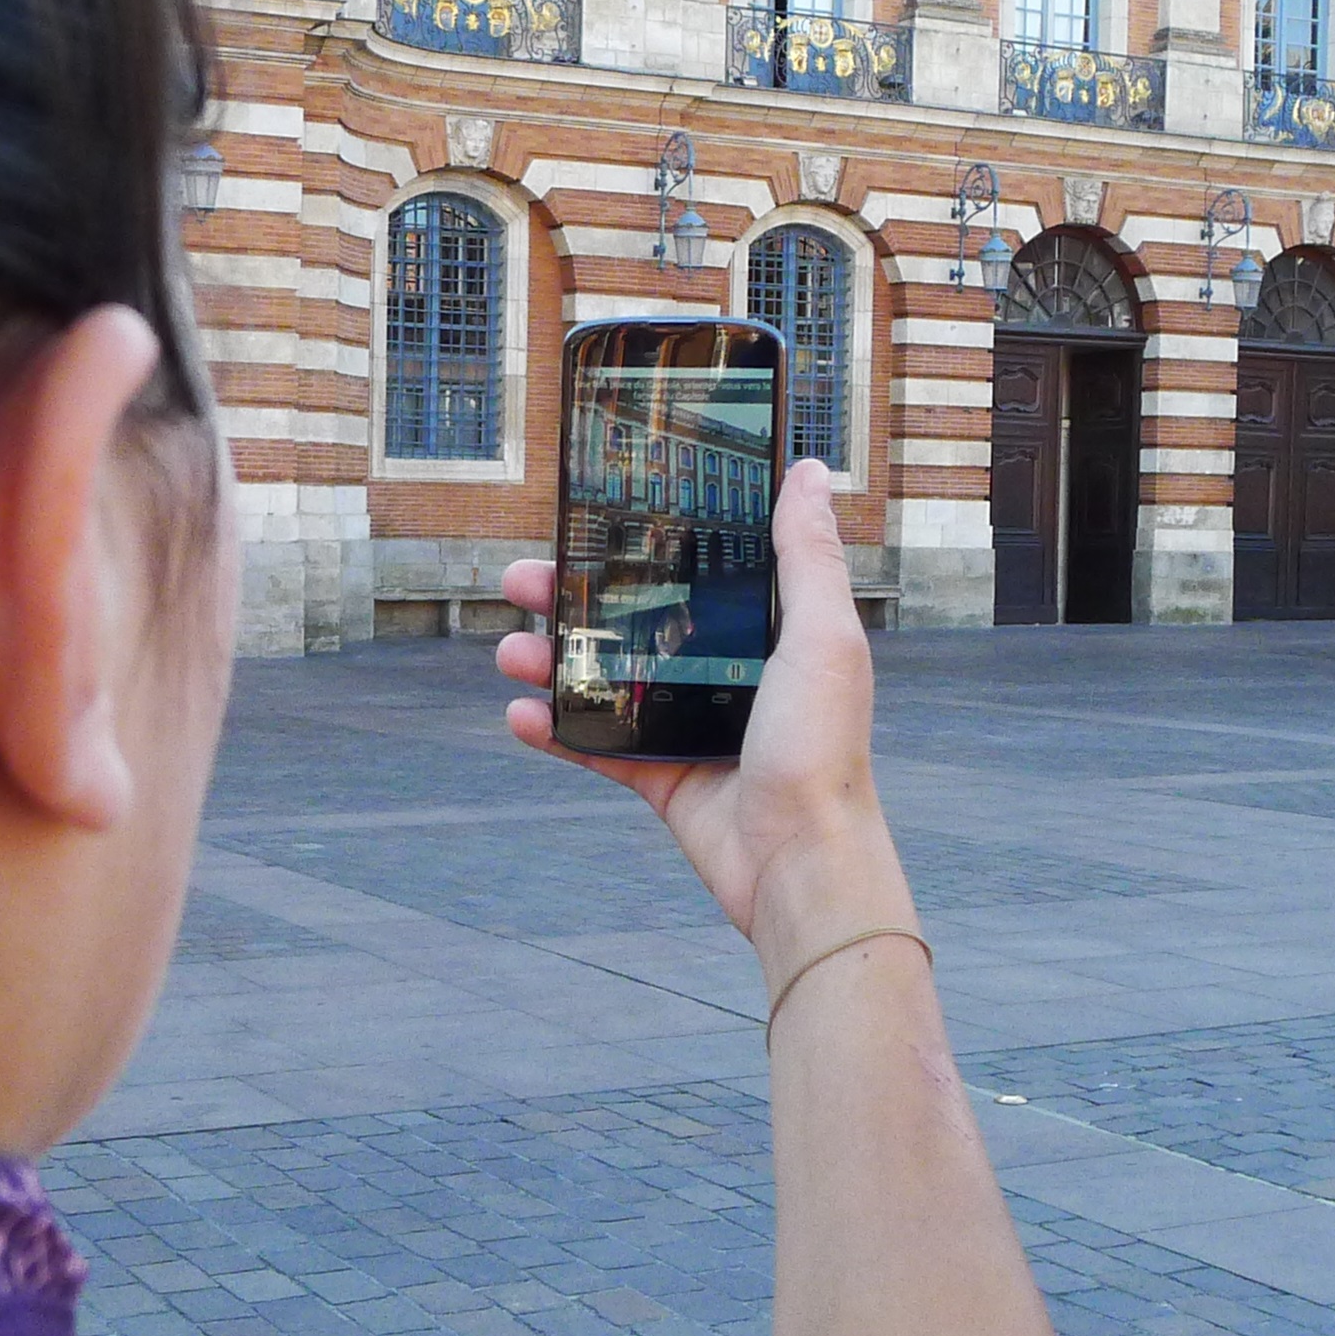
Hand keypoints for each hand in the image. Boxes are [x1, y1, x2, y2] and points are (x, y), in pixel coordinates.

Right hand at [496, 460, 910, 970]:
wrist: (800, 862)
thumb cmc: (824, 750)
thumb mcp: (822, 638)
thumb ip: (807, 558)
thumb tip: (805, 473)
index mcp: (766, 634)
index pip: (695, 573)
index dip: (644, 545)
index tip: (596, 517)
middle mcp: (725, 673)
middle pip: (634, 621)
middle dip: (574, 600)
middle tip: (523, 579)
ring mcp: (688, 725)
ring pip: (605, 680)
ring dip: (553, 663)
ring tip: (510, 649)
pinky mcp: (660, 776)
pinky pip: (596, 744)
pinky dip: (555, 730)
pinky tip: (520, 714)